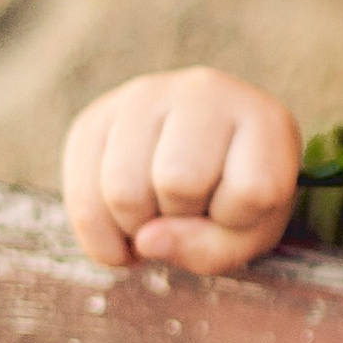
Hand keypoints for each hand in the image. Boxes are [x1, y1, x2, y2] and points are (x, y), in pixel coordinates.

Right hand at [63, 69, 303, 275]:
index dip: (239, 221)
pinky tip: (121, 230)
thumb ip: (209, 250)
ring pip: (122, 188)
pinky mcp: (95, 118)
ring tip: (154, 216)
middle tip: (187, 214)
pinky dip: (97, 233)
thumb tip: (144, 241)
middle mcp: (203, 93)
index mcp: (262, 119)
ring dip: (135, 226)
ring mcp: (144, 96)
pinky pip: (81, 194)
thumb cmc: (233, 199)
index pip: (252, 190)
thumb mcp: (246, 234)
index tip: (235, 209)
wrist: (200, 158)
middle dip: (180, 217)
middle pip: (177, 182)